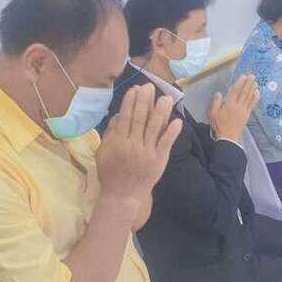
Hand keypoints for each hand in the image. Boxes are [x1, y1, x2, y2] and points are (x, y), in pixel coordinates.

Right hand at [96, 84, 182, 206]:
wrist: (123, 195)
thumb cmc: (111, 173)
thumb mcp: (104, 152)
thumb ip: (111, 133)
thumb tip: (118, 114)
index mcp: (118, 141)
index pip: (125, 117)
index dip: (130, 102)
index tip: (135, 89)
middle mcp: (132, 145)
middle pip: (140, 118)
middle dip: (145, 101)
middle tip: (149, 86)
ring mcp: (147, 152)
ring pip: (154, 128)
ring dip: (161, 111)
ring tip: (166, 97)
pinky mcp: (159, 160)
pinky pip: (166, 144)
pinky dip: (171, 132)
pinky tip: (177, 121)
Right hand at [208, 74, 258, 141]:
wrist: (228, 137)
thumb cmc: (219, 125)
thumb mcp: (213, 114)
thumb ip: (216, 103)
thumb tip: (219, 93)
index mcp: (229, 105)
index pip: (235, 91)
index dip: (239, 83)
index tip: (243, 76)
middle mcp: (238, 106)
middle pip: (244, 92)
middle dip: (248, 83)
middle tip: (252, 75)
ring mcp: (244, 110)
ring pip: (249, 97)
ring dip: (252, 89)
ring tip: (255, 81)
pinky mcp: (247, 114)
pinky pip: (252, 104)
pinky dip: (255, 98)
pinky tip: (257, 93)